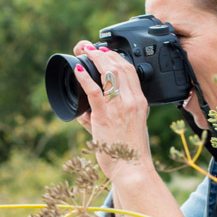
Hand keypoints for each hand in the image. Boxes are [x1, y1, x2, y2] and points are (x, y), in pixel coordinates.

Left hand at [72, 41, 152, 182]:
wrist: (133, 170)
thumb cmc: (130, 153)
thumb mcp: (127, 129)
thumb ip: (105, 118)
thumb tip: (84, 114)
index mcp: (139, 102)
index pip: (131, 71)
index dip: (117, 57)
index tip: (105, 52)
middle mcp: (131, 101)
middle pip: (120, 66)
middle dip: (104, 52)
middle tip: (90, 47)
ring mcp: (119, 107)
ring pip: (109, 73)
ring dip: (95, 58)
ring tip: (84, 50)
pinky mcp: (105, 116)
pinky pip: (94, 91)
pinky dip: (84, 78)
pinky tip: (77, 70)